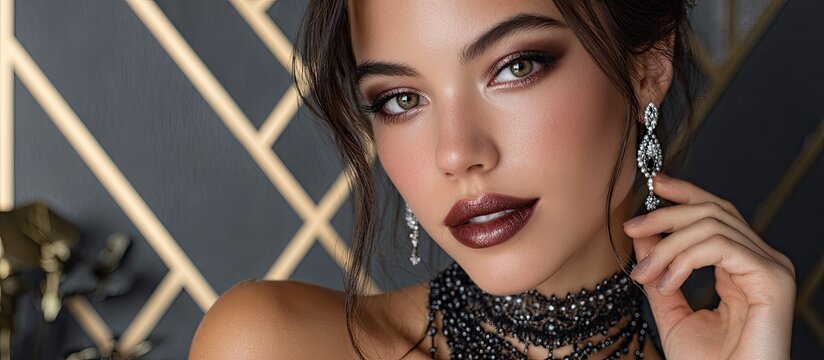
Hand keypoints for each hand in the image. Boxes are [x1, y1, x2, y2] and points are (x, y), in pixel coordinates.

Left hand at [622, 173, 795, 359]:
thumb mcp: (670, 310)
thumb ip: (659, 271)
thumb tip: (642, 235)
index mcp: (740, 265)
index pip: (715, 212)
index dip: (685, 193)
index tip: (654, 184)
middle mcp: (760, 261)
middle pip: (713, 210)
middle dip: (665, 215)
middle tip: (631, 228)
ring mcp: (770, 267)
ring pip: (713, 225)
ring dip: (668, 246)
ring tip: (645, 274)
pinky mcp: (773, 279)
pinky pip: (722, 246)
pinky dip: (686, 258)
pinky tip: (668, 281)